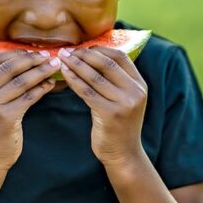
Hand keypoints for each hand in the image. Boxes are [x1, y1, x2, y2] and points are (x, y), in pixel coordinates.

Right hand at [0, 50, 58, 172]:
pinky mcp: (5, 118)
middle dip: (32, 59)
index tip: (33, 51)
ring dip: (41, 71)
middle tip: (48, 56)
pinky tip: (51, 85)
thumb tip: (23, 62)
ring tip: (54, 67)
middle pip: (9, 67)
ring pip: (21, 81)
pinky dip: (42, 88)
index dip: (16, 53)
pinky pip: (29, 97)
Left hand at [59, 46, 147, 166]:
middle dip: (84, 55)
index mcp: (140, 85)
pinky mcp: (109, 114)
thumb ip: (116, 81)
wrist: (124, 154)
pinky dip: (74, 80)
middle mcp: (135, 92)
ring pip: (95, 76)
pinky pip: (87, 92)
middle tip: (67, 51)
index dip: (100, 50)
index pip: (121, 57)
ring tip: (62, 59)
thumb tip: (92, 57)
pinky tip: (64, 75)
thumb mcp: (125, 100)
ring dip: (76, 65)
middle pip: (107, 64)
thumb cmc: (119, 125)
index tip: (83, 48)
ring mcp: (124, 103)